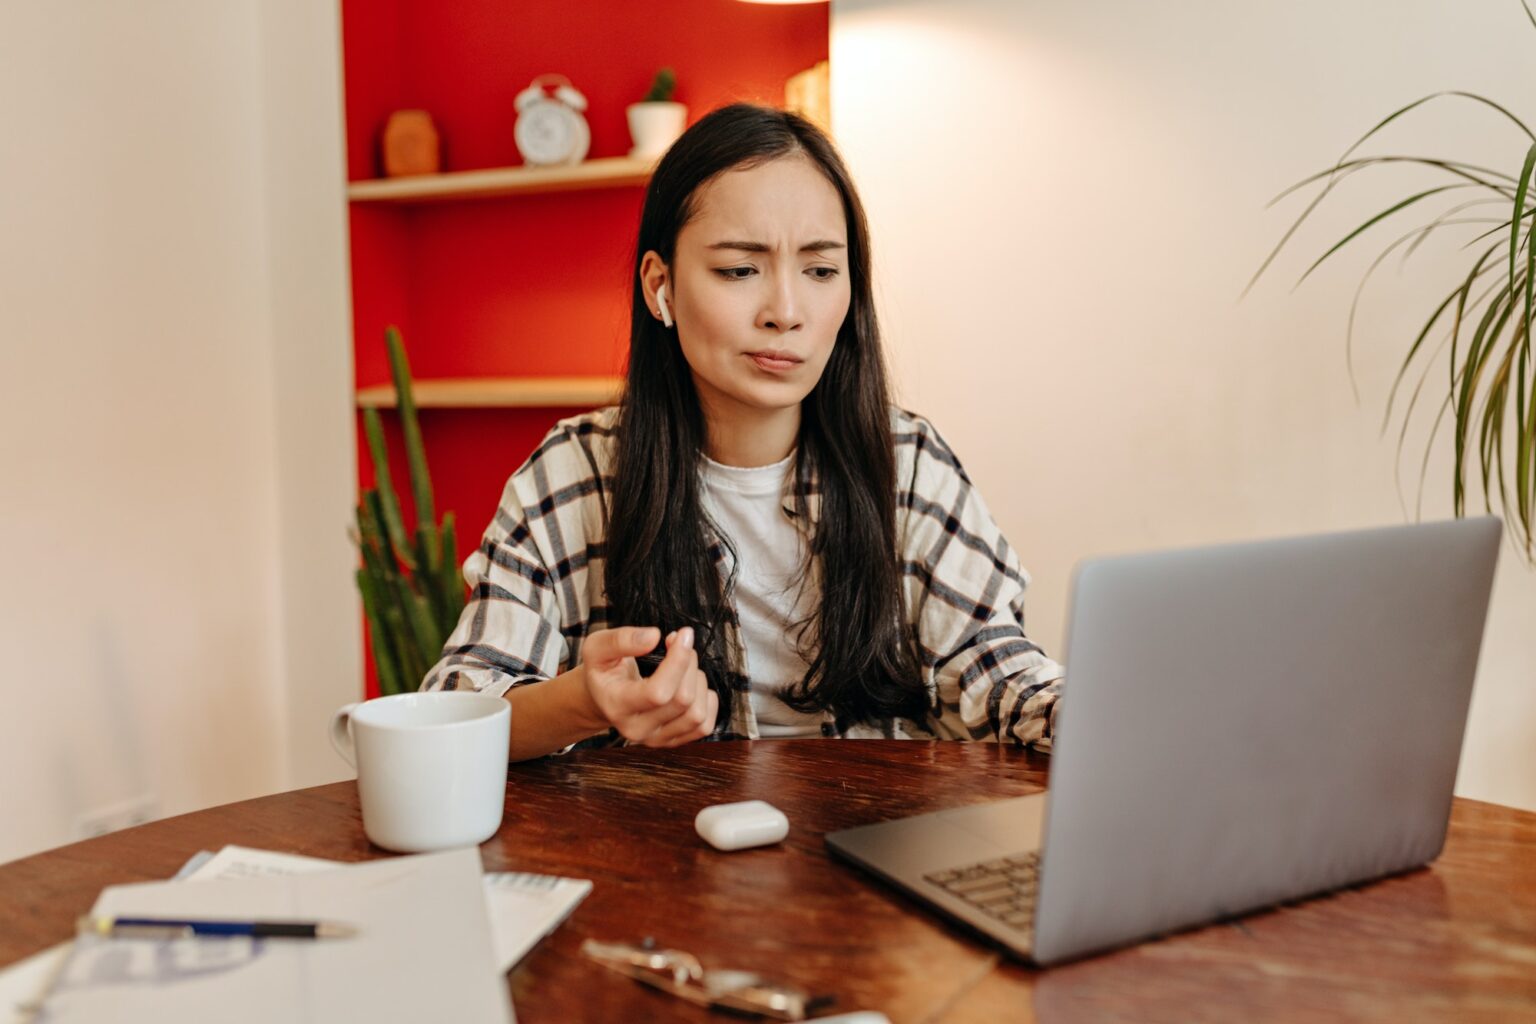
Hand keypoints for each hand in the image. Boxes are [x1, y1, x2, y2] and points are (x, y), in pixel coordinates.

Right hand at [579, 626, 718, 746]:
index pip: (658, 692)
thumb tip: (654, 637)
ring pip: (697, 714)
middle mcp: (636, 729)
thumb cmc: (602, 670)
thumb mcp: (597, 647)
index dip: (678, 661)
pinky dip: (706, 701)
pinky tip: (692, 685)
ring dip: (698, 681)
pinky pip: (704, 726)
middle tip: (679, 644)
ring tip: (683, 667)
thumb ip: (621, 639)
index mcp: (617, 706)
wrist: (602, 698)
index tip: (682, 635)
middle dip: (688, 663)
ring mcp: (655, 739)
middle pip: (682, 699)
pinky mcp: (672, 741)